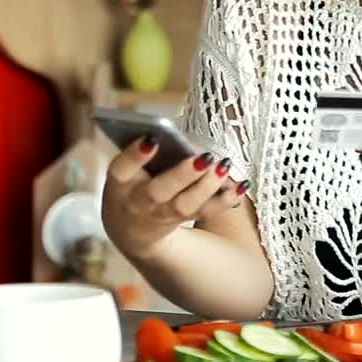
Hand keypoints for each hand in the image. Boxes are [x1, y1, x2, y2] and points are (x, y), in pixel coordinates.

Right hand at [101, 134, 249, 259]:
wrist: (131, 230)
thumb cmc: (129, 186)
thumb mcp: (124, 170)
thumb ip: (139, 152)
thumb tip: (166, 131)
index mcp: (119, 184)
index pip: (121, 169)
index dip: (135, 155)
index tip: (153, 138)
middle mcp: (139, 202)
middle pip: (160, 191)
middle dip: (183, 175)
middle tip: (204, 158)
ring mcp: (162, 215)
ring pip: (186, 205)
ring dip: (207, 186)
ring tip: (223, 165)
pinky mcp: (184, 220)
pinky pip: (206, 212)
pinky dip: (226, 200)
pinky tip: (242, 185)